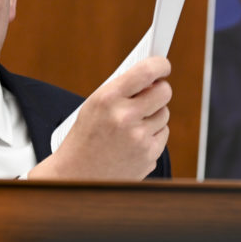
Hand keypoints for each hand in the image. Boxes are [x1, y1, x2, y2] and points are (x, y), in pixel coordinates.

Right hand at [28, 56, 171, 179]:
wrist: (76, 176)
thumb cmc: (84, 137)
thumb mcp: (93, 105)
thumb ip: (122, 90)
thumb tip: (152, 78)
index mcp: (108, 98)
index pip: (146, 72)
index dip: (160, 65)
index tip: (163, 65)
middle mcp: (125, 117)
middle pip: (164, 92)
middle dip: (160, 89)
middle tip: (153, 91)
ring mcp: (139, 139)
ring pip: (164, 114)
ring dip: (154, 114)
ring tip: (132, 123)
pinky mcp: (149, 156)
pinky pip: (163, 135)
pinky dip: (153, 134)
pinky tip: (134, 140)